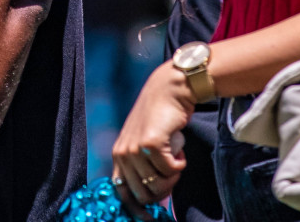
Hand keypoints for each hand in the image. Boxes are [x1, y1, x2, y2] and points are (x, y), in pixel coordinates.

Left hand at [111, 62, 193, 205]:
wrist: (169, 91)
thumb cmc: (159, 119)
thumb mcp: (143, 144)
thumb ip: (142, 167)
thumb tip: (150, 198)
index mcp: (119, 156)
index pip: (122, 193)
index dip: (137, 210)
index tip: (149, 219)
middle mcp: (123, 153)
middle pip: (144, 195)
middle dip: (164, 190)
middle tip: (172, 171)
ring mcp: (135, 149)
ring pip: (159, 185)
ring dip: (173, 175)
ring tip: (174, 156)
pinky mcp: (151, 143)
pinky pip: (171, 170)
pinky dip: (180, 163)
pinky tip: (178, 148)